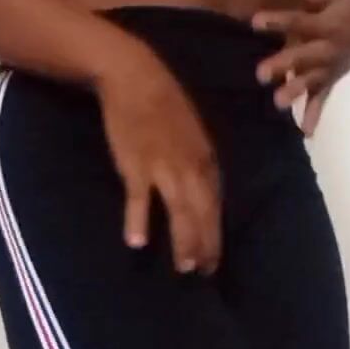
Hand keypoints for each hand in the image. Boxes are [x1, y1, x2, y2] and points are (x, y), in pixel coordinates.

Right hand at [96, 48, 222, 276]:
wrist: (135, 76)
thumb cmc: (163, 101)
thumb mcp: (192, 130)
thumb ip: (196, 160)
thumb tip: (200, 186)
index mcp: (205, 158)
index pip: (214, 204)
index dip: (214, 232)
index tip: (212, 258)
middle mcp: (190, 166)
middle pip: (202, 213)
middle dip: (205, 244)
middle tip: (203, 271)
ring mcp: (163, 167)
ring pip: (179, 211)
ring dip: (183, 240)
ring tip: (184, 268)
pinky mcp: (135, 164)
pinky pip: (138, 198)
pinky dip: (138, 220)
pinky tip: (137, 242)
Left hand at [252, 0, 349, 136]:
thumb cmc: (345, 11)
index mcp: (325, 25)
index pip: (298, 21)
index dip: (278, 21)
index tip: (255, 21)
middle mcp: (326, 49)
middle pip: (302, 56)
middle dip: (283, 64)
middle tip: (260, 74)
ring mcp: (328, 68)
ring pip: (310, 80)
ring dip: (295, 90)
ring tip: (278, 103)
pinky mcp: (329, 82)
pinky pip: (322, 100)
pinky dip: (314, 116)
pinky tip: (306, 132)